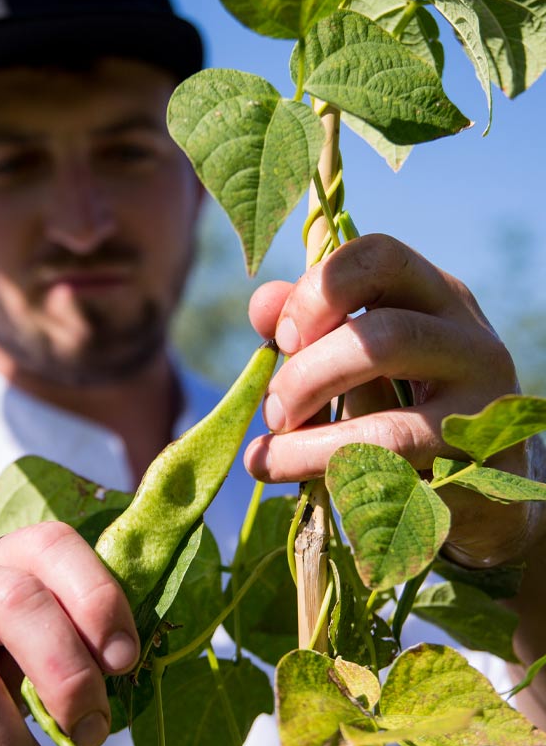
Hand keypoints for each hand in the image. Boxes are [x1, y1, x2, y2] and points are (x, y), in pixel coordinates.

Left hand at [243, 233, 540, 565]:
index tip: (281, 340)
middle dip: (307, 372)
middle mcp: (468, 339)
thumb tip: (262, 304)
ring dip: (312, 426)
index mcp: (435, 297)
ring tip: (268, 451)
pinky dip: (321, 463)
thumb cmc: (400, 410)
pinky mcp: (476, 462)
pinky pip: (390, 457)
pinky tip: (282, 470)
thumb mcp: (354, 359)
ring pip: (390, 412)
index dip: (318, 290)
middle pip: (383, 332)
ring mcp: (482, 402)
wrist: (476, 489)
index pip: (379, 256)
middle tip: (273, 409)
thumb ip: (306, 325)